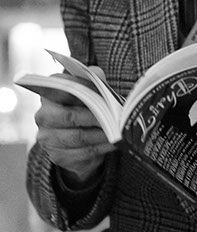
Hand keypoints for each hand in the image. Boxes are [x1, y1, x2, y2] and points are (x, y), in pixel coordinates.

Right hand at [34, 69, 115, 186]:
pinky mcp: (58, 156)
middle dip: (95, 117)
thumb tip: (97, 74)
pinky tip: (113, 144)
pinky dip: (101, 148)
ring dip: (101, 135)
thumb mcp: (90, 90)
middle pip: (70, 116)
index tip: (103, 93)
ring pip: (78, 137)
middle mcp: (43, 115)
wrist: (79, 135)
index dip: (84, 91)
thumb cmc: (86, 106)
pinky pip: (82, 153)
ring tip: (118, 131)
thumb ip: (92, 80)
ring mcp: (48, 138)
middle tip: (114, 118)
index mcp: (48, 94)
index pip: (64, 89)